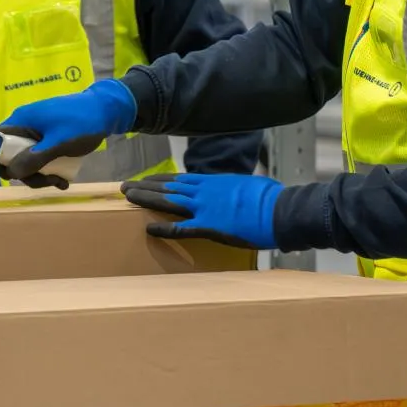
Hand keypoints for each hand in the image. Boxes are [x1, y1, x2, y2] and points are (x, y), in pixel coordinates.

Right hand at [0, 80, 137, 187]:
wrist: (107, 111)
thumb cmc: (82, 123)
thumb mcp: (59, 143)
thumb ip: (34, 158)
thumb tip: (11, 173)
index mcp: (21, 121)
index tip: (12, 176)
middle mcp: (24, 127)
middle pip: (11, 157)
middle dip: (27, 174)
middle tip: (47, 181)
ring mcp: (36, 135)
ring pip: (26, 162)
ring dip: (41, 176)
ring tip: (61, 181)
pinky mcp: (47, 141)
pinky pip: (39, 160)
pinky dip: (48, 171)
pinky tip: (63, 180)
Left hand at [121, 173, 283, 249]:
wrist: (280, 210)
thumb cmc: (271, 198)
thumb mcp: (250, 185)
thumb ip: (236, 188)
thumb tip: (239, 189)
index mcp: (214, 182)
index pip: (181, 179)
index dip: (161, 179)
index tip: (147, 179)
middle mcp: (205, 191)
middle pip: (168, 187)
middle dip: (146, 186)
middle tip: (126, 186)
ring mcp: (205, 208)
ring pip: (169, 201)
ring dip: (147, 199)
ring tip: (128, 198)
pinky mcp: (209, 227)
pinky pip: (181, 228)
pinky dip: (164, 228)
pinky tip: (148, 227)